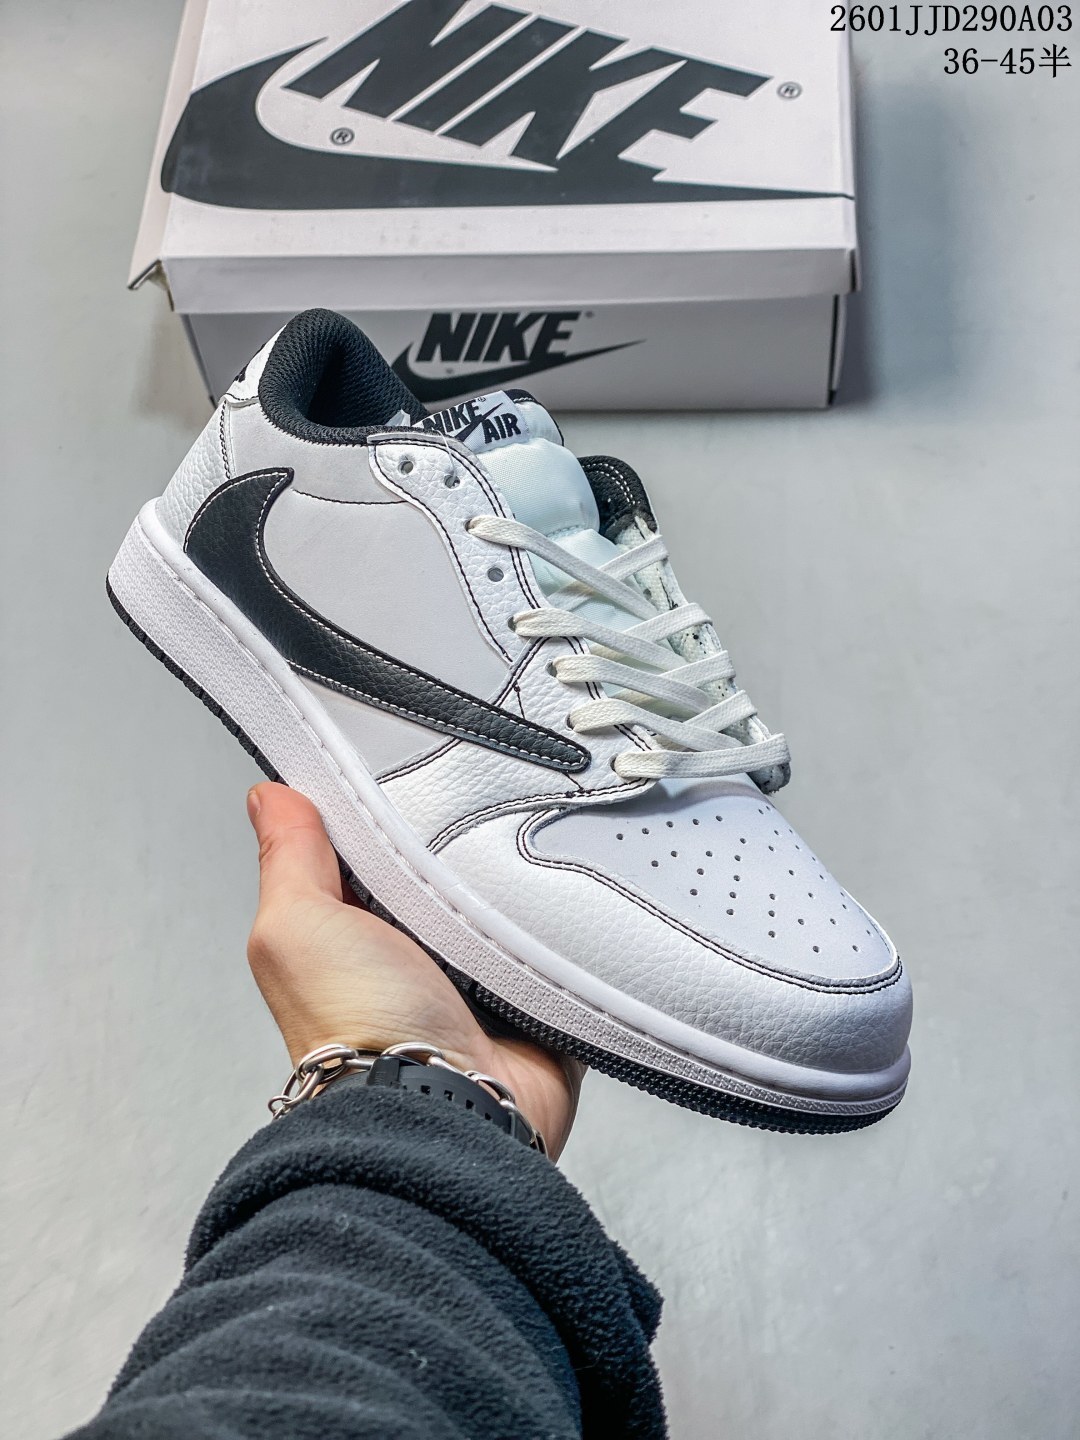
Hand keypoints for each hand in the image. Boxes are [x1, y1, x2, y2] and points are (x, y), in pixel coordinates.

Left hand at [245, 782, 581, 1157]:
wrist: (444, 1109)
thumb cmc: (358, 1032)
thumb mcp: (298, 927)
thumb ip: (288, 859)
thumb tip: (268, 797)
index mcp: (357, 933)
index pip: (378, 848)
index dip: (392, 810)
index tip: (413, 768)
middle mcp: (416, 957)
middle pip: (451, 870)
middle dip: (468, 843)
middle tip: (481, 814)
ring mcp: (480, 981)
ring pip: (511, 904)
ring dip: (520, 885)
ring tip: (525, 859)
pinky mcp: (537, 1001)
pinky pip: (566, 945)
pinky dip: (567, 927)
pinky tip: (563, 903)